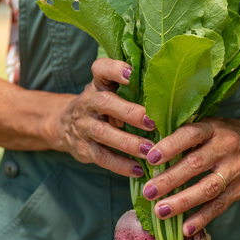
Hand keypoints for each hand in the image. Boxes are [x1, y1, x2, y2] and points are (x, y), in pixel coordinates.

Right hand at [57, 57, 155, 175]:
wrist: (64, 125)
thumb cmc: (103, 106)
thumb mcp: (110, 92)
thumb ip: (133, 92)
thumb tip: (174, 99)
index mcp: (99, 84)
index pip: (100, 69)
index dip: (114, 69)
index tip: (131, 74)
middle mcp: (89, 102)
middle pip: (105, 102)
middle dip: (130, 112)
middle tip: (153, 123)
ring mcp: (84, 125)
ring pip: (104, 132)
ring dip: (128, 142)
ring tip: (150, 150)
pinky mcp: (84, 148)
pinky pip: (102, 157)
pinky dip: (121, 165)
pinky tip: (139, 170)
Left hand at [141, 118, 239, 234]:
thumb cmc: (219, 136)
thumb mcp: (205, 127)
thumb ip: (181, 136)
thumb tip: (144, 149)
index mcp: (213, 129)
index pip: (190, 135)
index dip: (171, 146)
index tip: (151, 158)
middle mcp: (226, 147)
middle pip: (196, 165)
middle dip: (170, 180)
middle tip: (148, 192)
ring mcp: (235, 170)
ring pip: (208, 188)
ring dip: (183, 202)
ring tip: (161, 211)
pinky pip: (219, 206)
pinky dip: (202, 218)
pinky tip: (185, 229)